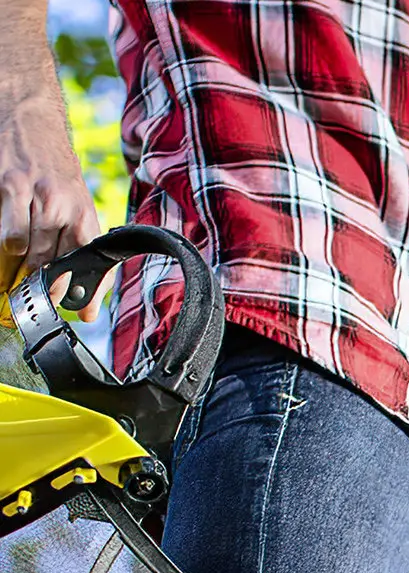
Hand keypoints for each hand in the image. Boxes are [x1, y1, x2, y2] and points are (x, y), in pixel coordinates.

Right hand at [0, 71, 102, 313]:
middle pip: (57, 266)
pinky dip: (8, 252)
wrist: (29, 113)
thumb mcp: (74, 200)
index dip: (89, 294)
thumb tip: (85, 298)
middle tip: (37, 307)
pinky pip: (11, 235)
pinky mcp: (11, 186)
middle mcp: (66, 207)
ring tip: (13, 289)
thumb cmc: (50, 164)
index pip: (93, 264)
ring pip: (31, 255)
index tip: (85, 316)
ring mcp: (38, 197)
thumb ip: (76, 242)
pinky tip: (8, 255)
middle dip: (48, 291)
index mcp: (85, 214)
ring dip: (20, 277)